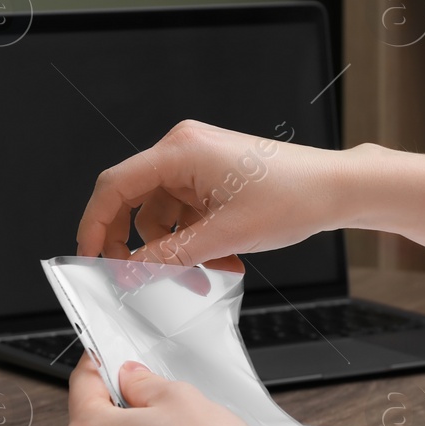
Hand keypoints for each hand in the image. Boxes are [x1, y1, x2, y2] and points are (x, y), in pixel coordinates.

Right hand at [75, 119, 353, 269]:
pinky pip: (185, 213)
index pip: (115, 185)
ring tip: (206, 272)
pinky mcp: (212, 176)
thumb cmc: (292, 197)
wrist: (334, 189)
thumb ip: (169, 255)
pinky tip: (222, 258)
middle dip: (139, 244)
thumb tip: (131, 270)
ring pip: (161, 213)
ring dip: (175, 248)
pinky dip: (194, 239)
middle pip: (135, 200)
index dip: (95, 224)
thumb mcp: (224, 236)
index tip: (89, 257)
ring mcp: (198, 162)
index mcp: (180, 151)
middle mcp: (184, 150)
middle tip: (139, 276)